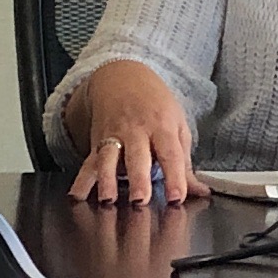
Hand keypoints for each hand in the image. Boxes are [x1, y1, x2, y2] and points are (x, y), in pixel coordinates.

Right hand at [69, 60, 199, 206]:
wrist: (123, 77)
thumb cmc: (155, 105)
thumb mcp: (177, 126)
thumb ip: (185, 163)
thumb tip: (200, 191)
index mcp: (162, 126)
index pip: (170, 154)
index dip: (174, 177)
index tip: (176, 198)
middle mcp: (136, 131)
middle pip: (137, 156)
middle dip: (138, 179)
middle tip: (140, 200)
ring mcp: (114, 136)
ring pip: (109, 159)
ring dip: (107, 180)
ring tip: (107, 199)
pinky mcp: (97, 142)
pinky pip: (88, 162)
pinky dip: (81, 179)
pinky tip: (77, 194)